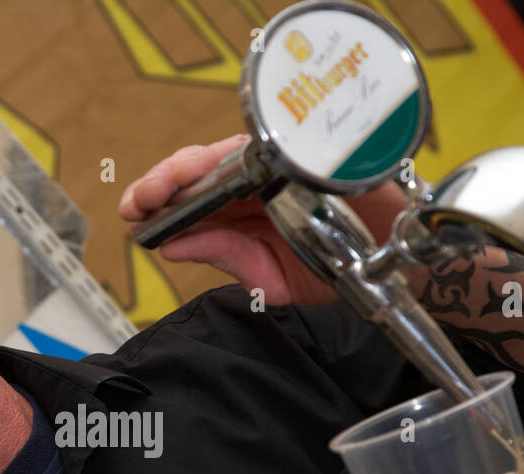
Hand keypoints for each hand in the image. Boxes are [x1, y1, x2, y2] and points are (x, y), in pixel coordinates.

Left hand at [118, 134, 345, 306]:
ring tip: (159, 188)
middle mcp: (252, 182)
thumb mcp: (270, 278)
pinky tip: (206, 169)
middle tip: (139, 201)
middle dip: (161, 185)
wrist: (391, 257)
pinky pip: (260, 145)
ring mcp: (276, 161)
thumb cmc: (334, 262)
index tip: (132, 217)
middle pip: (196, 172)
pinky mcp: (300, 149)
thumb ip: (226, 257)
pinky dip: (229, 155)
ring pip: (219, 154)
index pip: (189, 202)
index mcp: (239, 211)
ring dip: (184, 169)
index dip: (157, 205)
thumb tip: (172, 245)